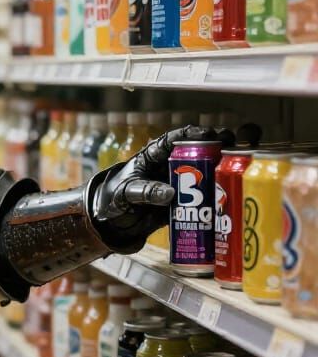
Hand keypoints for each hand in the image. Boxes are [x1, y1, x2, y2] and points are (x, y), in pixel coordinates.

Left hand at [90, 125, 233, 252]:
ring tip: (244, 166)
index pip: (174, 140)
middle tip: (237, 144)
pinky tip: (235, 193)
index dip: (193, 134)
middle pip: (197, 152)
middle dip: (218, 146)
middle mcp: (169, 167)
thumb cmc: (113, 198)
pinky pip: (203, 197)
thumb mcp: (126, 193)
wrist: (113, 223)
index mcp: (152, 157)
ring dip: (224, 168)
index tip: (210, 134)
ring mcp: (179, 184)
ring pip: (205, 173)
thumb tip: (169, 193)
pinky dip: (218, 195)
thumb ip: (145, 191)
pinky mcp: (183, 203)